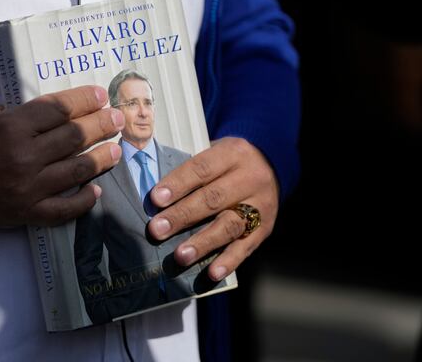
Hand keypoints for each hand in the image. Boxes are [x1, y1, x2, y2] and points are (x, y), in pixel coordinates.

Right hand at [0, 86, 124, 226]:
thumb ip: (16, 113)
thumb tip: (48, 114)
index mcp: (12, 126)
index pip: (60, 109)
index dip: (85, 99)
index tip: (101, 95)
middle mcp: (24, 155)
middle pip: (75, 136)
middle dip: (102, 124)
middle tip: (118, 118)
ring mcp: (27, 187)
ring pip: (77, 170)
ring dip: (102, 158)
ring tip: (117, 149)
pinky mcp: (25, 212)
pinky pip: (63, 209)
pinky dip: (83, 201)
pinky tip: (96, 192)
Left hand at [147, 137, 278, 280]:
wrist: (272, 165)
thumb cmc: (227, 163)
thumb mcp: (213, 153)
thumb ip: (188, 169)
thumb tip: (153, 192)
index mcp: (233, 153)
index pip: (202, 168)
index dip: (178, 184)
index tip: (155, 199)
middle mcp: (250, 178)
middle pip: (213, 198)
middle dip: (182, 215)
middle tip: (157, 230)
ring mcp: (260, 205)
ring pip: (229, 225)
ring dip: (203, 242)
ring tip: (180, 256)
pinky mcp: (265, 228)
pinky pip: (246, 246)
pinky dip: (228, 261)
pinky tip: (212, 273)